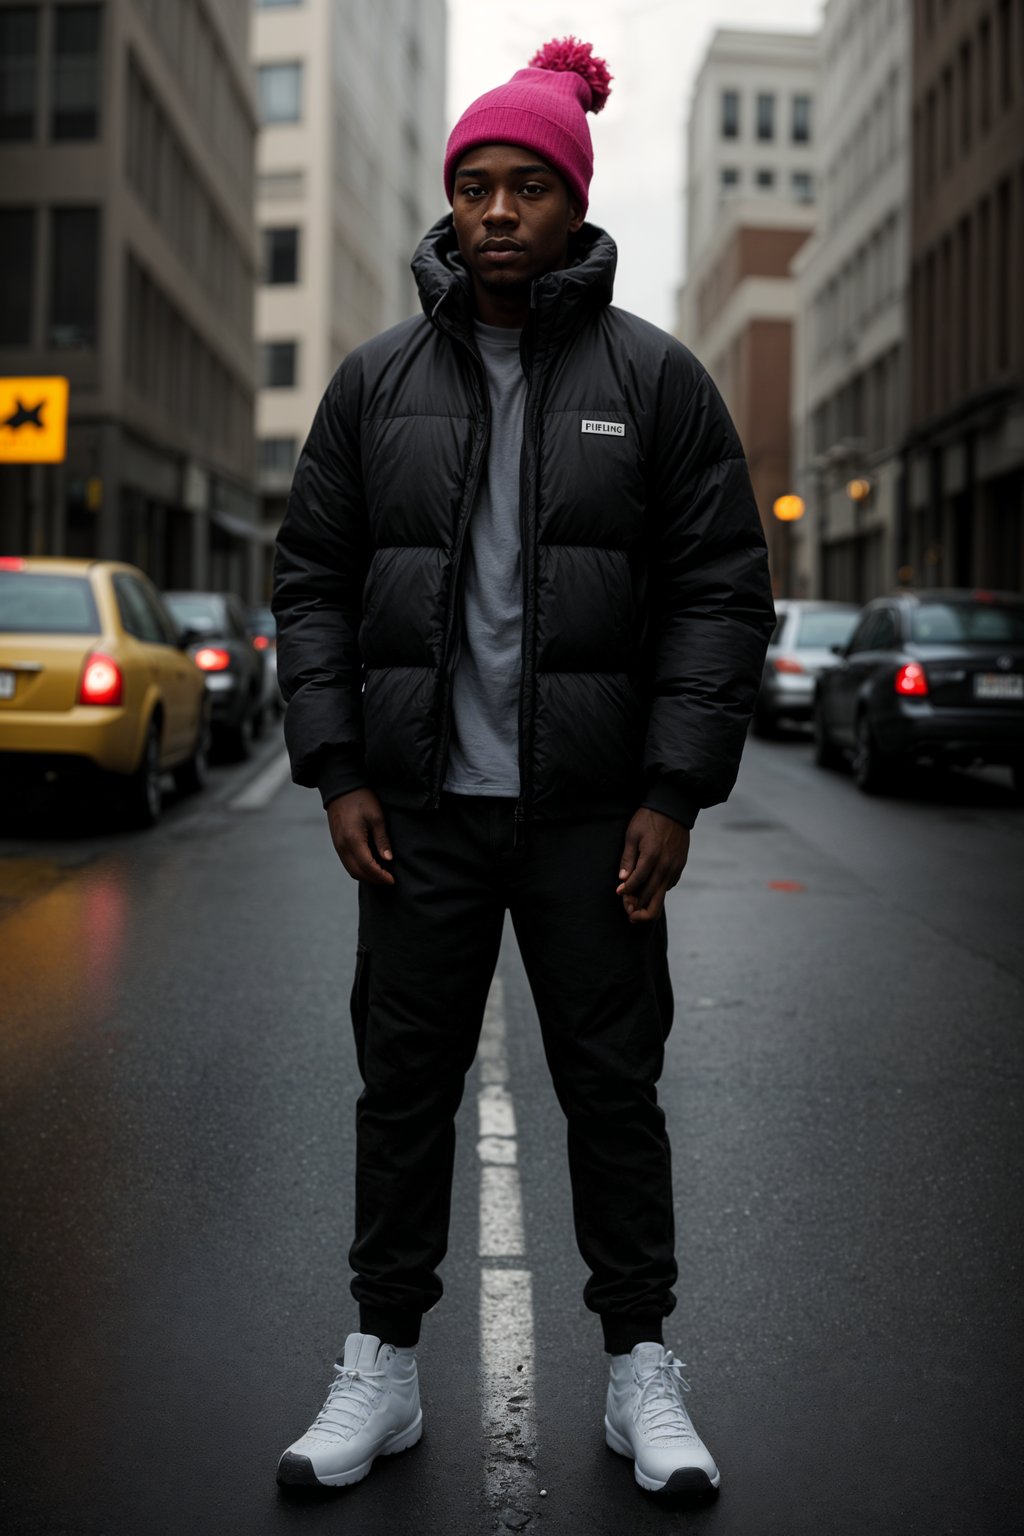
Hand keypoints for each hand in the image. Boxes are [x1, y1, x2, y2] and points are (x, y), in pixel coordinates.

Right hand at [326, 788, 394, 886]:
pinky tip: (370, 865)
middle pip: (357, 872)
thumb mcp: (377, 817)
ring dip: (366, 876)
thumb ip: (382, 840)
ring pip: (351, 870)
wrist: (341, 788)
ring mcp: (338, 845)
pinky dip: (358, 868)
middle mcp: (342, 846)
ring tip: (381, 874)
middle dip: (374, 879)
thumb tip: (388, 859)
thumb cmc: (361, 799)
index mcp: (353, 840)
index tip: (392, 880)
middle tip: (388, 880)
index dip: (380, 876)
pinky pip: (347, 862)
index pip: (367, 866)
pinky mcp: (337, 843)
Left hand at [616, 808, 688, 922]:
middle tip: (628, 911)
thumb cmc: (648, 819)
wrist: (673, 809)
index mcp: (651, 856)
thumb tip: (623, 879)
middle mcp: (665, 866)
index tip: (619, 893)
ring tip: (636, 905)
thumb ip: (628, 858)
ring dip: (648, 903)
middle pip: (652, 897)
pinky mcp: (680, 866)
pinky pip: (669, 886)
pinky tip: (649, 889)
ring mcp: (675, 867)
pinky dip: (659, 892)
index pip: (637, 882)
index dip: (626, 891)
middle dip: (638, 908)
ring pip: (662, 895)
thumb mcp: (632, 835)